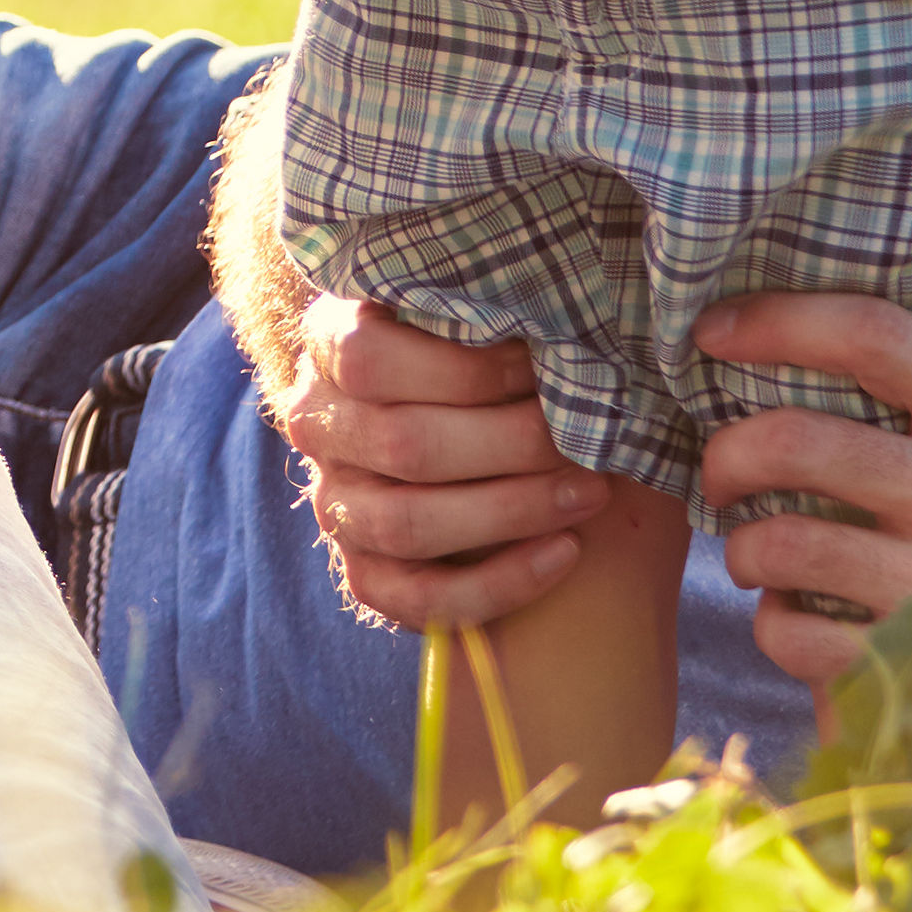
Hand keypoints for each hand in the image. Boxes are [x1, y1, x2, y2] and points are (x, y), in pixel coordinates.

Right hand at [261, 287, 614, 637]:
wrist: (463, 434)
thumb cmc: (487, 361)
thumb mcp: (469, 319)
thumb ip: (489, 313)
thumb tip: (562, 313)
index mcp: (331, 346)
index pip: (370, 360)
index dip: (464, 368)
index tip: (542, 365)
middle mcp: (319, 427)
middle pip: (403, 445)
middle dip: (511, 443)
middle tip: (592, 436)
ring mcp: (336, 506)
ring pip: (409, 524)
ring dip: (513, 510)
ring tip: (591, 493)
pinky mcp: (366, 574)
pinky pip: (422, 599)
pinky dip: (500, 582)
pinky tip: (566, 553)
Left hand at [689, 291, 911, 763]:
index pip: (878, 338)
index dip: (779, 319)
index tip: (719, 327)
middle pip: (795, 443)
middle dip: (727, 452)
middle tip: (721, 468)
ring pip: (779, 546)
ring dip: (746, 548)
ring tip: (759, 551)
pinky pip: (797, 641)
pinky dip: (777, 629)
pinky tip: (799, 622)